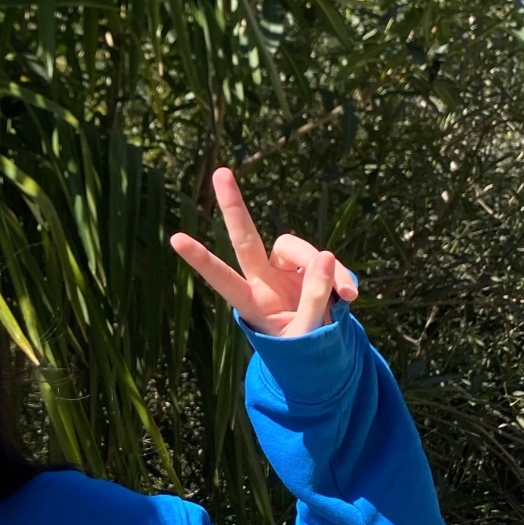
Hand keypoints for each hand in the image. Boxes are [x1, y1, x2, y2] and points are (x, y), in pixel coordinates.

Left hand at [169, 168, 357, 336]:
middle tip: (221, 172)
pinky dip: (339, 274)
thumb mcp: (306, 334)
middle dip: (234, 207)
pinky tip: (349, 296)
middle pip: (246, 239)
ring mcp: (284, 270)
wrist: (319, 352)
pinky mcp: (308, 265)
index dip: (201, 260)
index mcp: (251, 303)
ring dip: (326, 268)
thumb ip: (314, 298)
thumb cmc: (302, 349)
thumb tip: (324, 255)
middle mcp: (262, 280)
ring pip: (298, 248)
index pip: (222, 279)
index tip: (175, 239)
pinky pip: (325, 259)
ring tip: (346, 296)